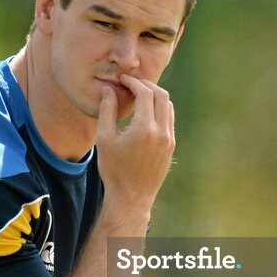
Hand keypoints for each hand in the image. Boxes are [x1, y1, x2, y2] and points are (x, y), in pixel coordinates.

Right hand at [95, 74, 174, 214]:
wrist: (131, 196)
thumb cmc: (113, 169)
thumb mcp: (104, 138)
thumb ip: (107, 110)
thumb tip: (109, 88)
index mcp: (144, 129)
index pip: (145, 93)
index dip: (133, 82)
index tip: (123, 79)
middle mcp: (162, 132)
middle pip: (161, 95)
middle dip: (146, 85)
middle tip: (131, 83)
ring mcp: (169, 139)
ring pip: (168, 106)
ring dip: (155, 96)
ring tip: (138, 95)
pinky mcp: (171, 145)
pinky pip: (169, 119)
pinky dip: (159, 109)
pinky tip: (145, 111)